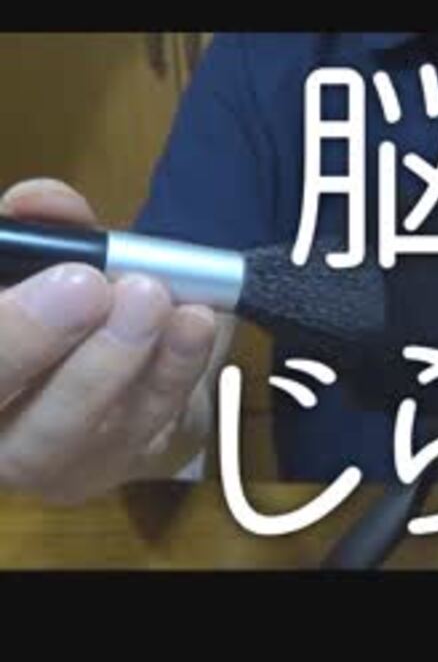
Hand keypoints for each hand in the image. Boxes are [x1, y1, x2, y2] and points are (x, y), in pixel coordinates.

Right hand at [0, 179, 217, 503]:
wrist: (125, 365)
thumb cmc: (63, 310)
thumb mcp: (44, 262)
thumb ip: (44, 229)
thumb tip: (41, 200)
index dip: (5, 329)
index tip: (53, 274)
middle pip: (2, 411)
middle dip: (38, 341)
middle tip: (91, 287)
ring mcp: (56, 461)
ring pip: (77, 426)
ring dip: (118, 356)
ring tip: (152, 296)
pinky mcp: (122, 462)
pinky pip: (150, 420)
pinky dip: (175, 367)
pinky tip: (194, 323)